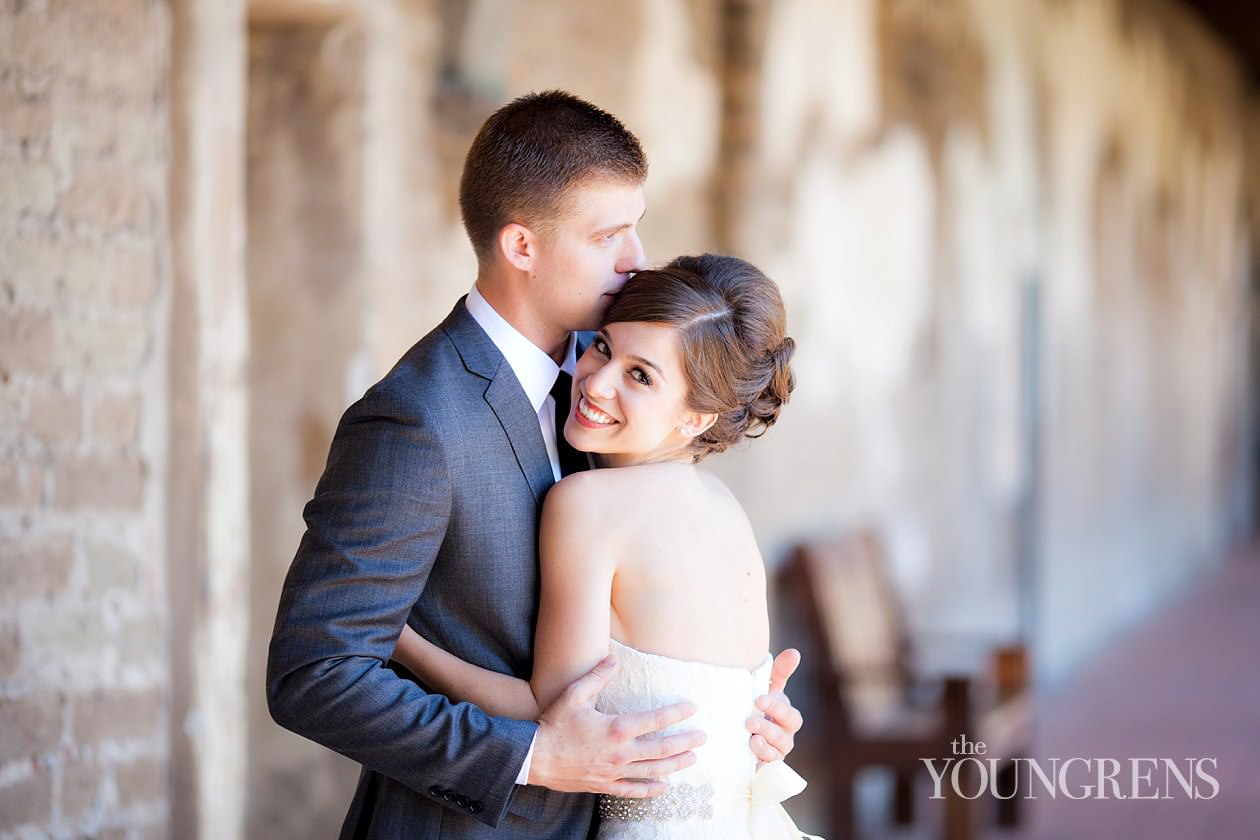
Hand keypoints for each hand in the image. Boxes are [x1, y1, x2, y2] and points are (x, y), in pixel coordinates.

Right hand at [529, 655, 706, 796]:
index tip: (693, 708)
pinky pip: (633, 791)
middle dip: (685, 742)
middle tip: (703, 738)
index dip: (677, 713)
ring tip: (692, 759)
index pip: (656, 720)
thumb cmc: (554, 724)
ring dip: (675, 765)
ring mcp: (614, 772)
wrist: (534, 758)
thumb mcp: (574, 695)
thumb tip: (614, 659)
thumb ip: (597, 676)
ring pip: (653, 771)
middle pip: (662, 748)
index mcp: (617, 729)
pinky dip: (651, 790)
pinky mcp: (604, 786)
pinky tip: (664, 788)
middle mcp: (620, 753)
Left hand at [747, 648, 802, 765]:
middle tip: (750, 722)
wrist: (740, 734)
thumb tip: (794, 653)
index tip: (759, 699)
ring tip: (751, 740)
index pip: (789, 714)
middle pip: (784, 736)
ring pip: (776, 754)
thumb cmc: (757, 707)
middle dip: (768, 728)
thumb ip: (779, 672)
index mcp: (785, 717)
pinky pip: (767, 772)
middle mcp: (784, 737)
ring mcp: (775, 754)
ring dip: (764, 747)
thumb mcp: (766, 689)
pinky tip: (754, 767)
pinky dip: (762, 770)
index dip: (777, 708)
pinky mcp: (764, 768)